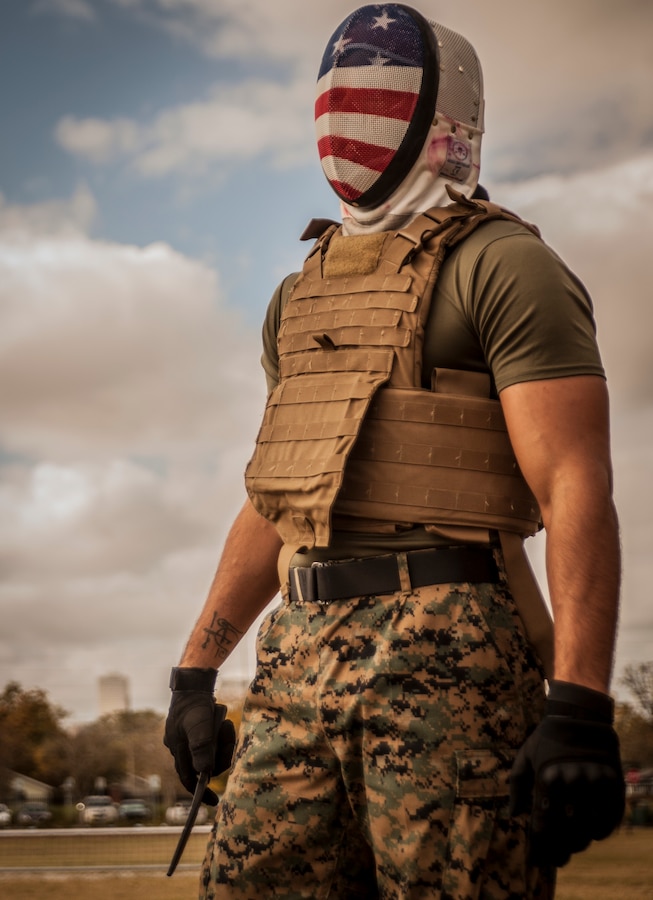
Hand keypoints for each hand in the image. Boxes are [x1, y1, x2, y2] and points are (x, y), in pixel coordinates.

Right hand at [163, 667, 236, 803]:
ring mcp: (188, 737)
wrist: (194, 681)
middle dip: (220, 752)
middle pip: (205, 763)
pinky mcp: (197, 728)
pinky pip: (213, 738)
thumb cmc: (195, 704)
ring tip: (224, 722)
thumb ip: (202, 748)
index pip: (188, 778)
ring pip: (212, 750)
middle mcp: (181, 746)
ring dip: (222, 738)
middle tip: (227, 734)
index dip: (200, 792)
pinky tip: (221, 718)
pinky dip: (221, 731)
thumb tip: (205, 773)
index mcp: (178, 749)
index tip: (214, 801)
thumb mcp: (199, 726)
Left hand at [510, 680, 624, 866]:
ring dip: (580, 842)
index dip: (540, 848)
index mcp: (547, 779)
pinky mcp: (613, 783)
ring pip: (589, 828)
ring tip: (574, 846)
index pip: (543, 826)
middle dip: (560, 851)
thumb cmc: (547, 738)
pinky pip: (609, 818)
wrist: (579, 715)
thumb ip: (516, 786)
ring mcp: (594, 784)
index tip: (537, 859)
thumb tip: (513, 815)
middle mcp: (571, 784)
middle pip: (566, 832)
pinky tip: (593, 833)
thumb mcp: (525, 756)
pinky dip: (601, 831)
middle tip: (557, 860)